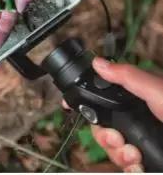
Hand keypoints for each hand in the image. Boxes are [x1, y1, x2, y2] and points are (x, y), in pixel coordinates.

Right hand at [81, 57, 162, 171]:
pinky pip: (125, 166)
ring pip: (111, 150)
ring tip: (134, 154)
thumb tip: (99, 63)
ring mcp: (142, 143)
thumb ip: (127, 78)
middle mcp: (137, 123)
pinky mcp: (147, 159)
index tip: (71, 108)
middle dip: (105, 136)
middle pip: (102, 129)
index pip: (102, 103)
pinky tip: (139, 163)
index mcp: (136, 103)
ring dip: (118, 153)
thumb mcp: (158, 91)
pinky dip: (128, 166)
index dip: (87, 107)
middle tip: (119, 139)